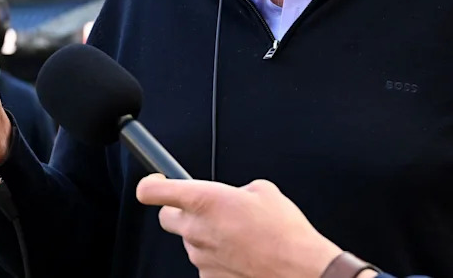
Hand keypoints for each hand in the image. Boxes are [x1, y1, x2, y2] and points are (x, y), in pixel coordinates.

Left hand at [136, 175, 342, 277]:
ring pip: (190, 242)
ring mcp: (200, 257)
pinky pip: (205, 264)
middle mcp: (195, 229)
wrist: (302, 271)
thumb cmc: (286, 232)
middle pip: (166, 218)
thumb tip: (234, 196)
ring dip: (205, 237)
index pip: (151, 192)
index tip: (156, 183)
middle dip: (179, 212)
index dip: (150, 184)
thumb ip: (236, 190)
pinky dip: (218, 259)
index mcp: (202, 200)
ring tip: (237, 238)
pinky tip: (242, 257)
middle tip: (203, 212)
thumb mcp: (263, 191)